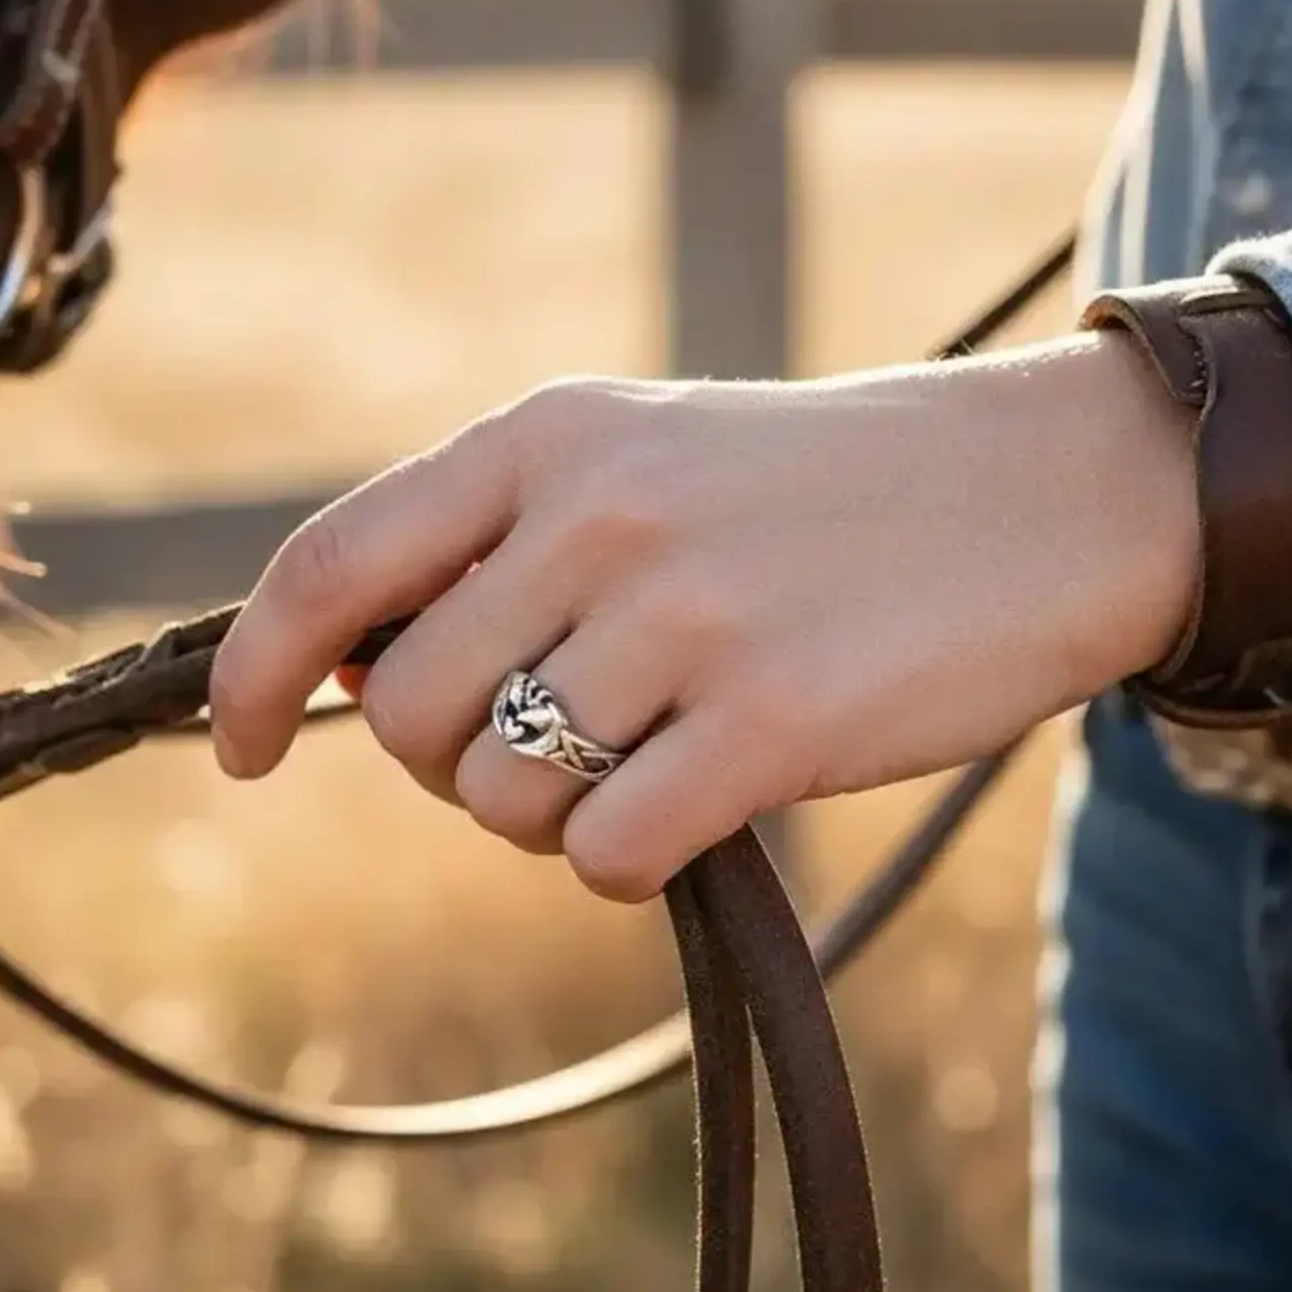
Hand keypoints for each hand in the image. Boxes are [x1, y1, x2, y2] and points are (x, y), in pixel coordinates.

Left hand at [209, 332, 1197, 901]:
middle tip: (561, 747)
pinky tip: (708, 801)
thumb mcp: (646, 458)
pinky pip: (604, 854)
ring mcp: (687, 614)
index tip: (244, 751)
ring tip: (659, 753)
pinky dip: (632, 857)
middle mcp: (600, 511)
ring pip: (506, 797)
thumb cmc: (827, 496)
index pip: (332, 565)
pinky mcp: (773, 719)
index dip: (257, 675)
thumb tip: (358, 684)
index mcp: (550, 434)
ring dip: (557, 814)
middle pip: (415, 717)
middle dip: (461, 766)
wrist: (1047, 493)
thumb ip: (498, 543)